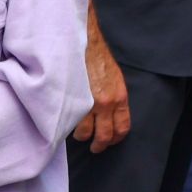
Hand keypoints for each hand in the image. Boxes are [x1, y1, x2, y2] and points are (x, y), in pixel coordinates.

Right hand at [72, 18, 129, 152]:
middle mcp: (107, 103)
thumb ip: (114, 97)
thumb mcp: (114, 78)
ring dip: (81, 137)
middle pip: (105, 135)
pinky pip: (73, 122)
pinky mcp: (74, 100)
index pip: (122, 127)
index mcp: (120, 97)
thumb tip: (110, 113)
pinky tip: (69, 125)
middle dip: (99, 146)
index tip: (110, 141)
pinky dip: (70, 127)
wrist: (83, 42)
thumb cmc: (97, 58)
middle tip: (95, 148)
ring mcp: (89, 102)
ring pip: (85, 132)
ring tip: (78, 135)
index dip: (116, 139)